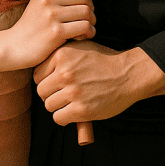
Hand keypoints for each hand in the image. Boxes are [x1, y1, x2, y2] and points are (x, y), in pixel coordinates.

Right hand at [0, 0, 95, 76]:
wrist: (14, 47)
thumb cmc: (32, 25)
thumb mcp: (40, 1)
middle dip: (90, 6)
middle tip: (87, 16)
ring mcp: (52, 15)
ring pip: (86, 11)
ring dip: (91, 21)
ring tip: (87, 27)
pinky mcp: (56, 32)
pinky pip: (84, 26)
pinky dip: (89, 32)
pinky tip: (84, 36)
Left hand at [33, 42, 164, 125]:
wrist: (127, 74)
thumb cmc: (104, 60)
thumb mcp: (81, 47)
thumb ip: (60, 53)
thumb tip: (40, 61)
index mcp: (62, 55)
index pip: (37, 74)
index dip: (45, 80)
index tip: (55, 83)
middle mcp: (65, 72)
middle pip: (41, 91)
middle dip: (50, 94)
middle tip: (62, 95)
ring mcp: (73, 91)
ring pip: (49, 105)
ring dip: (58, 107)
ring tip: (70, 102)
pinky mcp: (81, 110)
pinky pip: (59, 118)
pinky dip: (65, 118)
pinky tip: (74, 111)